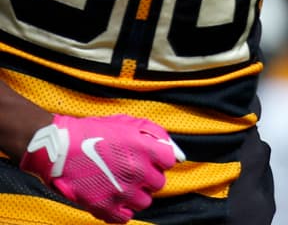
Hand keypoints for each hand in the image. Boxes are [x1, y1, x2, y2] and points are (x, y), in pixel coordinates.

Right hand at [20, 114, 184, 222]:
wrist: (59, 147)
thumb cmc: (94, 131)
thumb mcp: (129, 123)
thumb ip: (156, 135)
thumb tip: (177, 152)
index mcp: (146, 150)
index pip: (169, 161)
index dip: (159, 159)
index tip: (147, 157)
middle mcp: (138, 172)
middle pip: (158, 183)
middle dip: (148, 177)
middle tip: (133, 171)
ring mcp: (122, 192)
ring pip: (145, 201)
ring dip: (137, 194)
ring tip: (122, 184)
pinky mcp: (105, 207)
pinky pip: (125, 217)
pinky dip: (123, 210)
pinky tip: (115, 199)